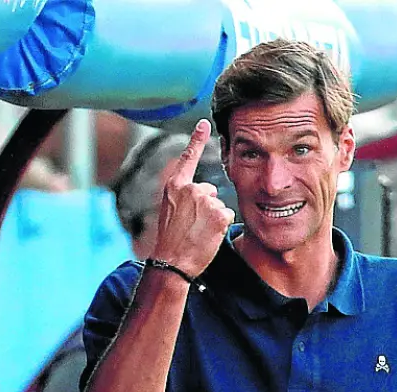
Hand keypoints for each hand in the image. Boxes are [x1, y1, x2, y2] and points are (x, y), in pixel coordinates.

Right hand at [150, 119, 235, 276]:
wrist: (171, 262)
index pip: (187, 157)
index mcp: (174, 187)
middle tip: (191, 226)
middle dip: (206, 207)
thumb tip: (206, 192)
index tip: (204, 123)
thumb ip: (184, 197)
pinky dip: (221, 228)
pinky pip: (227, 216)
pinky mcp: (219, 213)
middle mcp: (190, 189)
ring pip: (218, 205)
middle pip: (210, 191)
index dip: (197, 138)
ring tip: (197, 233)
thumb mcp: (169, 212)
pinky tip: (207, 236)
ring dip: (213, 219)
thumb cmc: (170, 241)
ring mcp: (205, 200)